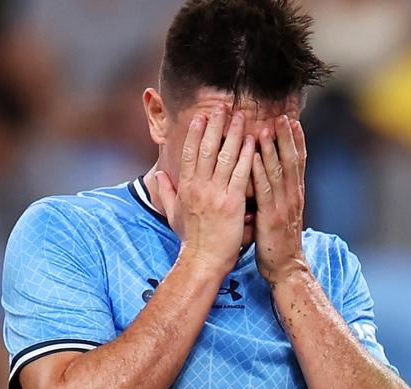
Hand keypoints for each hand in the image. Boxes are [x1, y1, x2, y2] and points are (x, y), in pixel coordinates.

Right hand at [156, 105, 254, 276]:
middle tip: (223, 106)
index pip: (189, 153)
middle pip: (207, 149)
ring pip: (225, 157)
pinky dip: (247, 156)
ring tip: (240, 116)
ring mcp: (215, 194)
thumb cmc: (190, 240)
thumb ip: (165, 193)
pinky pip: (241, 174)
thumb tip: (158, 175)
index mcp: (185, 187)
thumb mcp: (173, 215)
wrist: (202, 261)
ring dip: (233, 134)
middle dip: (215, 125)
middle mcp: (199, 187)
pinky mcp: (232, 203)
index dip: (196, 133)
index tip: (202, 116)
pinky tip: (253, 142)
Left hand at [253, 115, 308, 283]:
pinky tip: (252, 156)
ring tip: (268, 128)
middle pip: (292, 160)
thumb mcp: (282, 213)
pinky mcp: (271, 216)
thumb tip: (271, 176)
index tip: (292, 120)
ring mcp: (283, 205)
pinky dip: (258, 171)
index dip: (296, 140)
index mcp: (295, 194)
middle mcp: (293, 196)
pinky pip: (264, 189)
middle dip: (287, 137)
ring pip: (279, 171)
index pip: (298, 162)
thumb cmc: (278, 240)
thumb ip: (278, 194)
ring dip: (273, 149)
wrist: (286, 266)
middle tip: (283, 115)